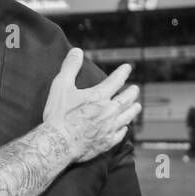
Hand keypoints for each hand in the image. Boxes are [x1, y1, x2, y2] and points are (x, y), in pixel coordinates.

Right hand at [43, 48, 140, 162]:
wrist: (58, 144)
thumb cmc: (58, 116)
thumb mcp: (60, 86)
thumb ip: (70, 67)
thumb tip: (76, 51)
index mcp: (99, 96)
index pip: (116, 80)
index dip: (123, 72)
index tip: (128, 67)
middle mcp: (109, 111)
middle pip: (127, 99)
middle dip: (132, 92)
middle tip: (135, 89)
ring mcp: (109, 128)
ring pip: (128, 117)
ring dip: (133, 110)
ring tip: (137, 106)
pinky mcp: (106, 143)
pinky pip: (121, 134)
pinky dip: (124, 128)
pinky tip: (124, 128)